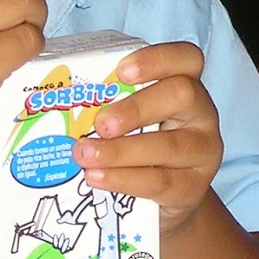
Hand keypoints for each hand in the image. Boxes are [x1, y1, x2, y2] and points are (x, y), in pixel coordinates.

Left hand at [71, 41, 221, 232]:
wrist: (164, 201)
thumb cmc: (140, 145)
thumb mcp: (132, 117)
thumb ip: (110, 101)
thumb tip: (54, 92)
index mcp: (186, 83)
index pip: (186, 58)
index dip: (157, 59)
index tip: (121, 71)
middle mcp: (201, 112)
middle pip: (182, 94)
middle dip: (136, 107)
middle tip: (100, 123)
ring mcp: (203, 151)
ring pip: (169, 145)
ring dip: (121, 150)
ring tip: (83, 155)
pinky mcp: (193, 188)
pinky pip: (161, 182)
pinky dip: (124, 180)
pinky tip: (96, 178)